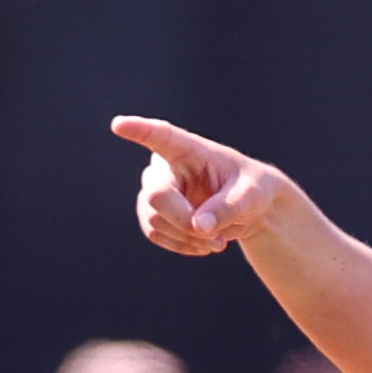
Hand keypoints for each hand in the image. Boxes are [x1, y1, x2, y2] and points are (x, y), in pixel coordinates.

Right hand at [112, 115, 290, 256]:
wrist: (251, 210)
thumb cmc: (252, 190)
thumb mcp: (252, 196)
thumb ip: (228, 208)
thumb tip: (199, 227)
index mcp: (188, 149)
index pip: (160, 135)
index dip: (139, 131)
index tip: (119, 125)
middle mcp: (165, 166)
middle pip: (157, 196)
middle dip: (186, 223)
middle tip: (218, 240)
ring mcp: (157, 189)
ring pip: (154, 219)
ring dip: (187, 238)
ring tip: (218, 243)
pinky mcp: (156, 213)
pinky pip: (154, 233)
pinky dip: (181, 246)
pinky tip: (203, 246)